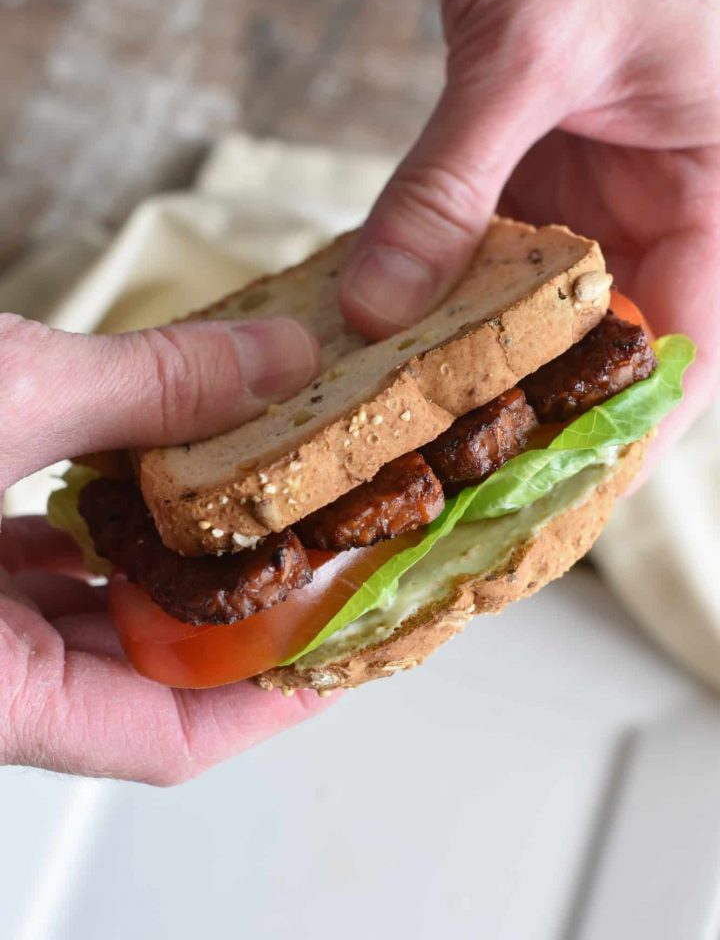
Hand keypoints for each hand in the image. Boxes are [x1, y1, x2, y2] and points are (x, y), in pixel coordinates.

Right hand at [0, 313, 333, 783]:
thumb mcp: (2, 395)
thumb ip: (144, 385)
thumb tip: (273, 364)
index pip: (166, 738)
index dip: (274, 699)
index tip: (347, 645)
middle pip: (139, 683)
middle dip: (233, 620)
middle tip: (315, 558)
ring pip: (86, 637)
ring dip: (164, 580)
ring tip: (244, 523)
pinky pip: (33, 594)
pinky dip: (91, 553)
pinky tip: (126, 499)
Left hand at [341, 0, 719, 449]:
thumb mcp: (521, 47)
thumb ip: (452, 183)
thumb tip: (385, 303)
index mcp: (717, 171)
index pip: (693, 331)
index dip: (634, 416)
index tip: (564, 481)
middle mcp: (655, 184)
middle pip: (603, 325)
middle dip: (537, 392)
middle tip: (461, 463)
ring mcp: (582, 169)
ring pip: (531, 287)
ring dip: (470, 337)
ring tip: (408, 405)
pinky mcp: (519, 144)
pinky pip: (478, 231)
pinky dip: (434, 269)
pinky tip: (384, 315)